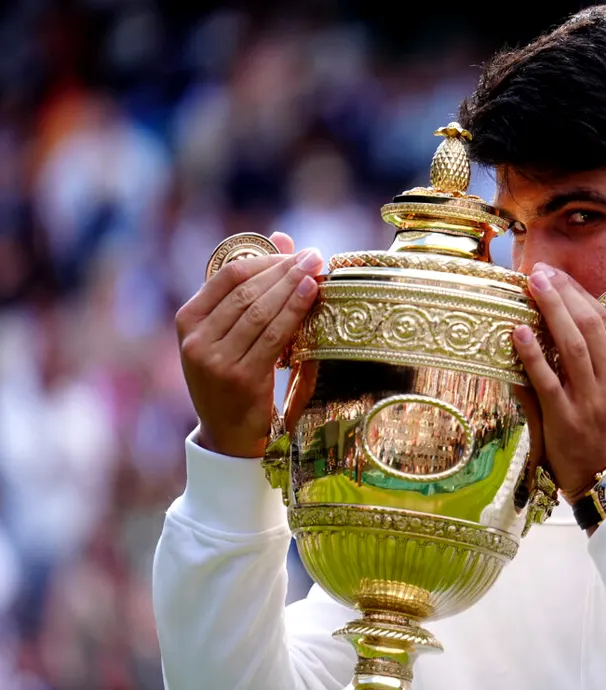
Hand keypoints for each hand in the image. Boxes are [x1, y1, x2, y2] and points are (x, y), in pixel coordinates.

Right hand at [175, 232, 323, 457]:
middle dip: (285, 269)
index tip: (296, 252)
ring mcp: (215, 360)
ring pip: (261, 310)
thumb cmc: (234, 376)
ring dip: (293, 286)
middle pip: (247, 290)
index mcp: (188, 320)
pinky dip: (294, 311)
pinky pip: (273, 336)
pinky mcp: (241, 379)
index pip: (228, 275)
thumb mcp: (232, 333)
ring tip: (318, 269)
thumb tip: (282, 237)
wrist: (228, 436)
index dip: (266, 259)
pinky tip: (312, 294)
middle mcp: (195, 339)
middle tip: (315, 256)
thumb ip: (252, 286)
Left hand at [512, 263, 605, 502]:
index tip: (564, 279)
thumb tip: (589, 338)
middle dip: (565, 294)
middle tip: (542, 272)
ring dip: (551, 310)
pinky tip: (519, 332)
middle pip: (591, 326)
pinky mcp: (566, 419)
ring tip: (532, 286)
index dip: (584, 297)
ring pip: (573, 345)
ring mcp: (592, 401)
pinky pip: (547, 379)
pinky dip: (533, 353)